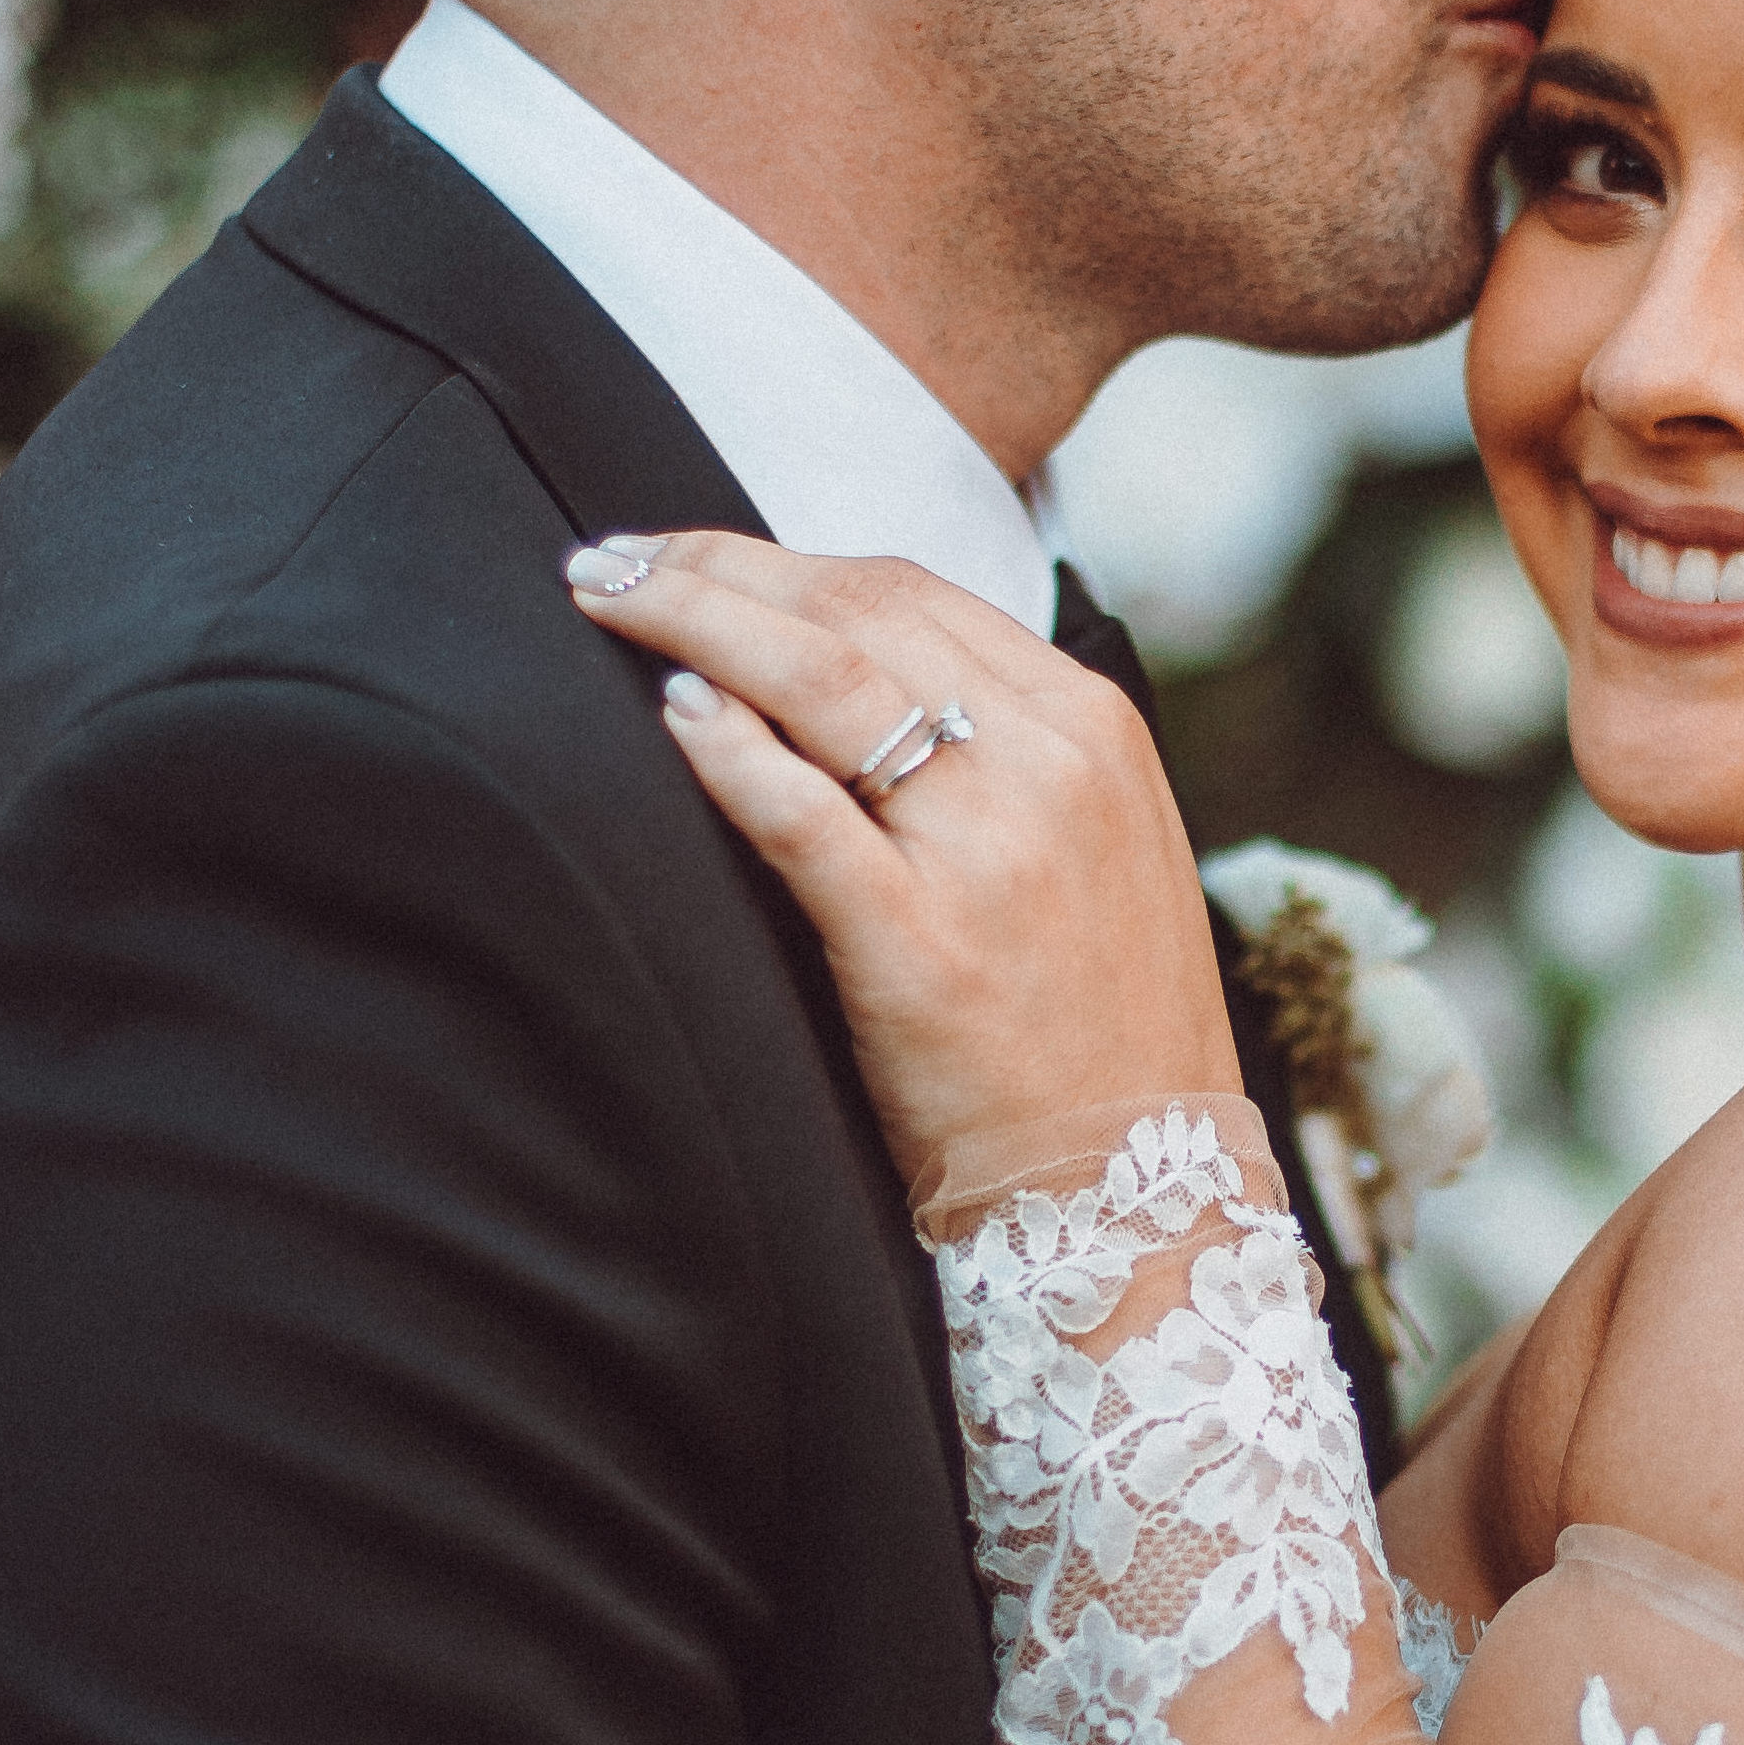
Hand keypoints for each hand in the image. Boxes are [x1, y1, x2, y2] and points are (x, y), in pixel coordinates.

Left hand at [567, 534, 1238, 1188]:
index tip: (695, 554)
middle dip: (716, 566)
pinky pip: (800, 815)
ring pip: (820, 680)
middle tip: (615, 555)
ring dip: (694, 618)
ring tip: (606, 596)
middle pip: (856, 609)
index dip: (784, 558)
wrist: (1137, 1190)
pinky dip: (727, 749)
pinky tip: (670, 710)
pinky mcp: (919, 947)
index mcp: (1091, 729)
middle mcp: (1048, 768)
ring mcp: (987, 854)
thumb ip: (1001, 751)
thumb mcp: (1094, 848)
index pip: (912, 591)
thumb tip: (844, 671)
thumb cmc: (1094, 1027)